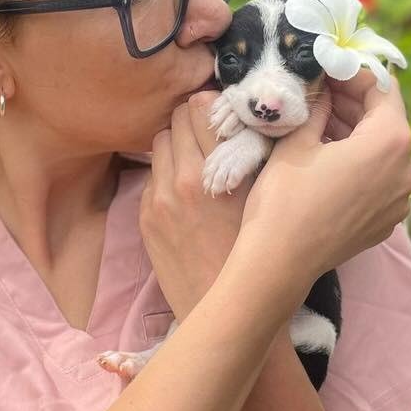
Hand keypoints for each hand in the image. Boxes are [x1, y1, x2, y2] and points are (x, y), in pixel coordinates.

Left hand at [138, 90, 253, 321]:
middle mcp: (182, 178)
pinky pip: (152, 176)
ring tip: (198, 160)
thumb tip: (244, 118)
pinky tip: (187, 192)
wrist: (230, 305)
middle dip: (192, 120)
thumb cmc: (259, 249)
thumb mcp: (265, 195)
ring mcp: (158, 199)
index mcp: (217, 169)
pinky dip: (166, 174)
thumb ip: (253, 152)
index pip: (199, 105)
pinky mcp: (145, 218)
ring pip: (159, 144)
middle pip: (175, 118)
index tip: (224, 115)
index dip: (213, 105)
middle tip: (211, 132)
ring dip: (176, 144)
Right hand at [237, 72, 410, 282]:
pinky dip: (357, 163)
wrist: (278, 262)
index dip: (353, 74)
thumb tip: (323, 87)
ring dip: (353, 133)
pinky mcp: (385, 221)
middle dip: (352, 103)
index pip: (382, 89)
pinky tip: (324, 158)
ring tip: (316, 122)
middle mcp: (407, 171)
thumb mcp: (297, 140)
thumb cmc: (285, 198)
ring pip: (381, 151)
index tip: (327, 69)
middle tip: (317, 90)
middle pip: (384, 121)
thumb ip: (318, 106)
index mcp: (391, 142)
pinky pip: (377, 180)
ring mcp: (399, 200)